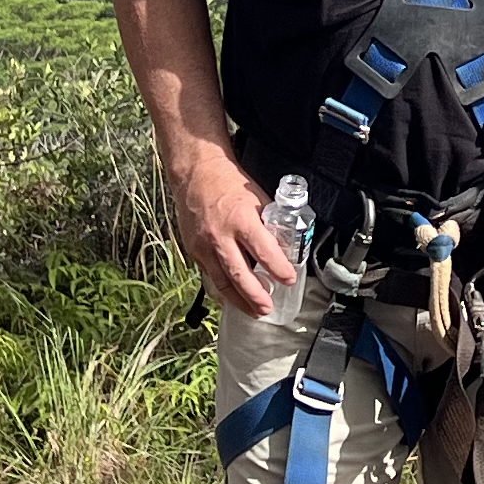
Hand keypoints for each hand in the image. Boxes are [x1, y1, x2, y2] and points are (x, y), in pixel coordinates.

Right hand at [168, 146, 292, 314]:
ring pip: (222, 281)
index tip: (289, 279)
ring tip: (254, 311)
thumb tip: (286, 246)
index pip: (263, 250)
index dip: (278, 268)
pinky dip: (223, 289)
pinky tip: (234, 298)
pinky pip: (210, 275)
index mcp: (241, 219)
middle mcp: (220, 235)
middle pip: (240, 274)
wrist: (196, 173)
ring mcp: (204, 245)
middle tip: (268, 307)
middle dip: (256, 296)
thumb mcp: (257, 199)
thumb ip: (269, 224)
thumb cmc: (228, 183)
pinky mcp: (194, 250)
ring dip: (239, 300)